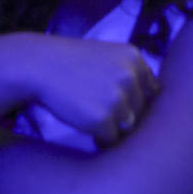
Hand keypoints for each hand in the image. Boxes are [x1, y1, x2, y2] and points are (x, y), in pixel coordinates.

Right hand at [27, 36, 159, 145]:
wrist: (38, 64)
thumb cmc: (70, 61)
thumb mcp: (106, 54)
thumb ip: (130, 72)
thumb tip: (153, 98)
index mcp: (134, 57)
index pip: (151, 90)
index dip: (133, 98)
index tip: (113, 94)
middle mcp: (131, 76)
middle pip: (139, 110)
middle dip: (121, 111)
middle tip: (94, 99)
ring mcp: (118, 98)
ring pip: (127, 126)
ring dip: (111, 124)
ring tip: (87, 107)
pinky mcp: (104, 119)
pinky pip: (111, 139)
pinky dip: (98, 135)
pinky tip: (81, 117)